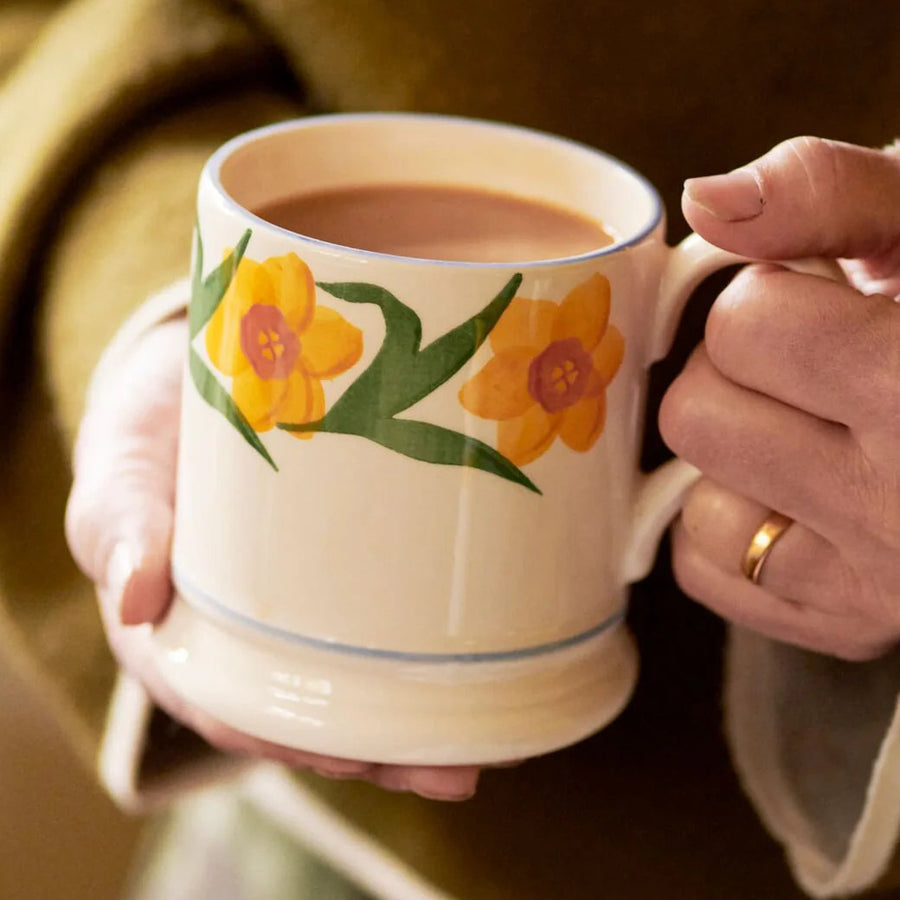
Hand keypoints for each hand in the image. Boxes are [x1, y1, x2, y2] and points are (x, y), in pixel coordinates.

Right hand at [65, 316, 480, 798]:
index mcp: (178, 640)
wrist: (200, 386)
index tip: (348, 758)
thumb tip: (135, 600)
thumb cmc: (146, 441)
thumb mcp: (121, 476)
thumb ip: (117, 524)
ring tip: (478, 744)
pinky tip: (476, 671)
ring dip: (406, 724)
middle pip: (305, 711)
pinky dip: (420, 656)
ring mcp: (294, 611)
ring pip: (347, 682)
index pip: (229, 711)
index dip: (286, 741)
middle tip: (443, 767)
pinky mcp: (337, 575)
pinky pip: (375, 624)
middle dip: (370, 749)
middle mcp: (240, 640)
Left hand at [660, 137, 899, 660]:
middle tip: (815, 367)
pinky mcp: (850, 627)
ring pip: (694, 503)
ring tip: (818, 433)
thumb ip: (829, 192)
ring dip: (733, 457)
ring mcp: (878, 586)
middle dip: (739, 375)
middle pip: (696, 415)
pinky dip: (727, 528)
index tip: (822, 303)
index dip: (770, 298)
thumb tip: (704, 202)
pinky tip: (798, 496)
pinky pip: (706, 570)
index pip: (743, 325)